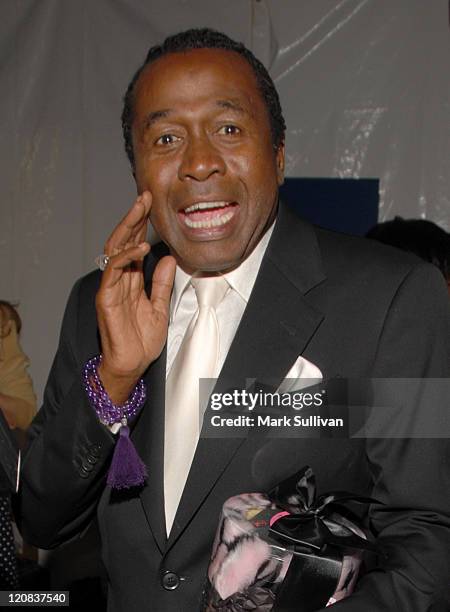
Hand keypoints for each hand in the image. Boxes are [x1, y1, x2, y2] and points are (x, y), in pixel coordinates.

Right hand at [95, 191, 175, 402]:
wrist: (132, 365)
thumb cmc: (141, 341)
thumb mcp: (159, 307)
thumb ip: (161, 283)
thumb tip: (168, 258)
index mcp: (131, 281)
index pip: (134, 245)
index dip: (141, 225)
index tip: (152, 205)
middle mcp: (119, 280)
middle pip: (123, 241)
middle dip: (133, 217)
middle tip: (144, 196)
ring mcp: (111, 287)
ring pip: (115, 249)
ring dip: (127, 228)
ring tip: (140, 209)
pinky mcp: (107, 298)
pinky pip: (113, 271)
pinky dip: (126, 257)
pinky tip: (140, 247)